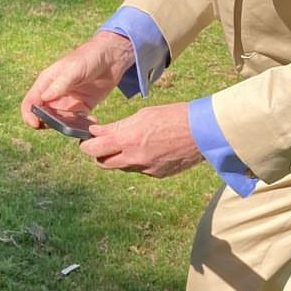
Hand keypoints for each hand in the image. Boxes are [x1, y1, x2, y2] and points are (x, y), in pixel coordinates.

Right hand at [22, 31, 134, 129]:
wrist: (111, 57)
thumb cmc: (89, 57)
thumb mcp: (73, 69)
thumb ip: (59, 84)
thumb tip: (43, 98)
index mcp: (46, 82)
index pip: (30, 101)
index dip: (29, 114)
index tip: (36, 124)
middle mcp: (54, 94)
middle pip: (43, 114)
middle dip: (49, 123)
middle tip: (63, 126)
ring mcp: (68, 101)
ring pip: (60, 120)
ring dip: (67, 126)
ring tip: (80, 123)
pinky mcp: (82, 107)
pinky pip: (77, 121)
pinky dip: (82, 125)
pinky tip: (92, 121)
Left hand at [83, 102, 202, 178]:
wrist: (203, 131)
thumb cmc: (173, 116)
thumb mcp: (142, 115)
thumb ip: (118, 127)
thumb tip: (98, 132)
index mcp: (127, 140)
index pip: (94, 148)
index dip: (86, 143)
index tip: (87, 137)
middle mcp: (134, 158)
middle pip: (102, 163)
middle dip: (98, 153)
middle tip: (102, 142)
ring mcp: (146, 169)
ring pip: (121, 167)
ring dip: (117, 157)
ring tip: (128, 143)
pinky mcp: (158, 174)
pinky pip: (139, 169)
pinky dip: (137, 160)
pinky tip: (149, 148)